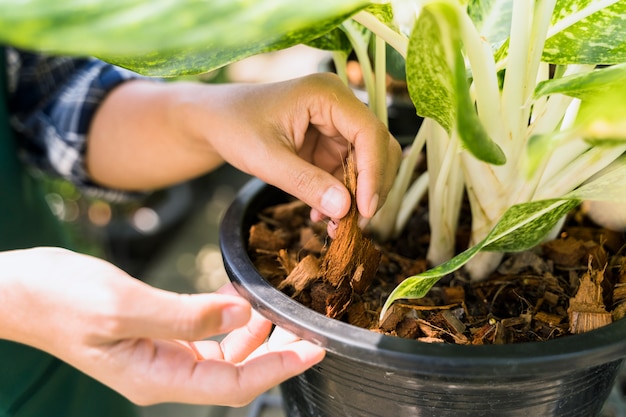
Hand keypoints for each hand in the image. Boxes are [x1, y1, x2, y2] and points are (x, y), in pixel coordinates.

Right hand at [0, 247, 324, 406]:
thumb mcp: (126, 304)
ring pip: (223, 356)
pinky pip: (204, 337)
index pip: (234, 385)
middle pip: (235, 373)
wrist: (22, 291)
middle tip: (308, 326)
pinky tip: (241, 301)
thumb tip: (241, 315)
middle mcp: (163, 374)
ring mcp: (160, 357)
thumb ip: (187, 314)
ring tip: (281, 310)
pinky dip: (228, 322)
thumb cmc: (62, 298)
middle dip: (276, 352)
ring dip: (254, 336)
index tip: (314, 348)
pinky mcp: (156, 337)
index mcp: (157, 377)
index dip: (278, 368)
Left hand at [88, 73, 400, 224]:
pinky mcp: (329, 143)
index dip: (374, 173)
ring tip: (336, 227)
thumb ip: (305, 183)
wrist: (214, 122)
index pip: (369, 133)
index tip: (365, 210)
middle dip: (369, 187)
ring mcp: (336, 124)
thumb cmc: (234, 128)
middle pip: (377, 147)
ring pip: (366, 163)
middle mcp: (339, 105)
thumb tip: (344, 209)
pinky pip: (348, 172)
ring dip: (355, 196)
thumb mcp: (266, 159)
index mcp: (327, 95)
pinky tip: (322, 215)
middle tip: (356, 224)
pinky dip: (341, 195)